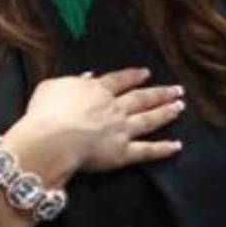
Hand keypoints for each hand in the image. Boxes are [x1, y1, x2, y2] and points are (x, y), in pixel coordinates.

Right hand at [3, 68, 183, 184]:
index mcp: (96, 90)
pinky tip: (177, 146)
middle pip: (141, 98)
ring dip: (165, 113)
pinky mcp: (123, 153)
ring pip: (148, 120)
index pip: (119, 80)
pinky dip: (163, 149)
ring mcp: (122, 130)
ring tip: (179, 107)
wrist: (52, 138)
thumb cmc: (45, 111)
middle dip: (159, 93)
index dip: (133, 76)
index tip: (146, 73)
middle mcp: (114, 108)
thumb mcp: (51, 86)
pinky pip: (146, 151)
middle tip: (177, 90)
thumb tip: (88, 76)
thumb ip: (72, 80)